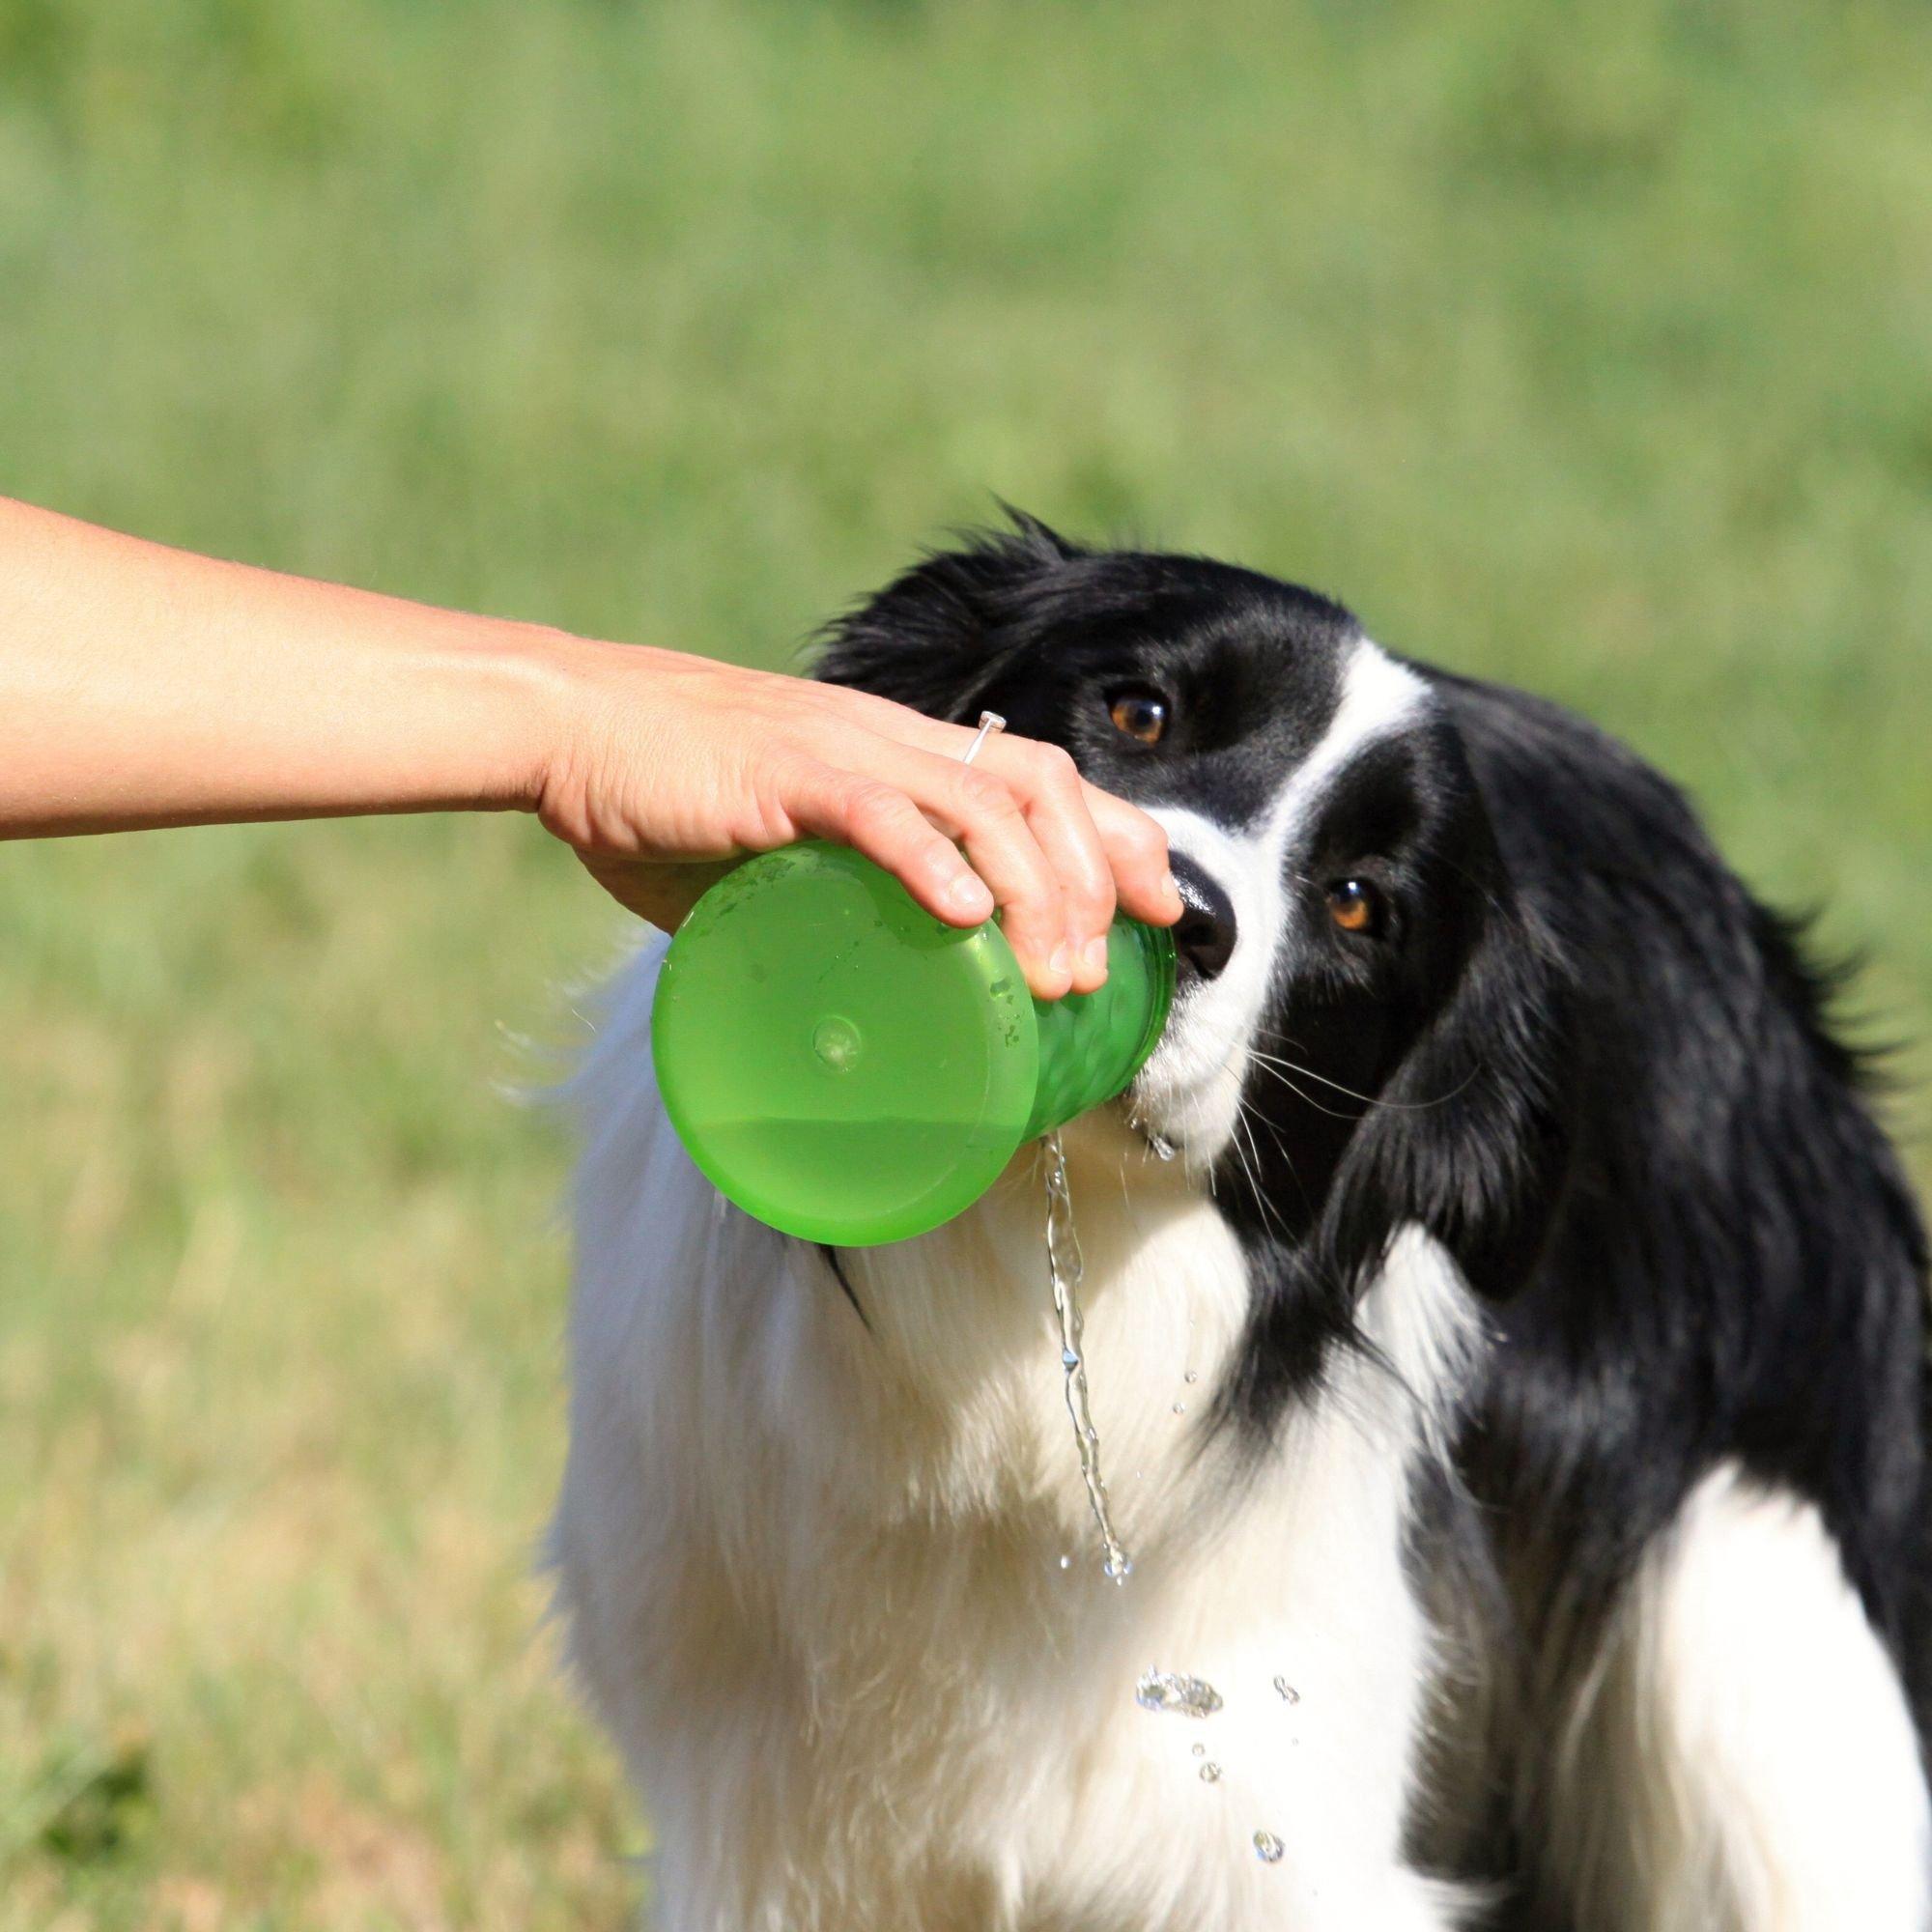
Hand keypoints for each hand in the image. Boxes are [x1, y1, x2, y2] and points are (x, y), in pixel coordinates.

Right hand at [533, 639, 1181, 998]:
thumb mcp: (769, 858)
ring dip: (1036, 891)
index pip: (1040, 778)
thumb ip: (817, 904)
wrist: (572, 731)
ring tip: (1055, 973)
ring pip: (982, 803)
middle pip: (1040, 787)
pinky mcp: (783, 776)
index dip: (1116, 839)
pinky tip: (964, 920)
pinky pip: (877, 813)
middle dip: (1097, 877)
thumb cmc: (663, 799)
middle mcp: (889, 740)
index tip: (1159, 911)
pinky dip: (930, 864)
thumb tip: (842, 990)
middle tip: (1109, 969)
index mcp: (896, 753)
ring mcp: (842, 753)